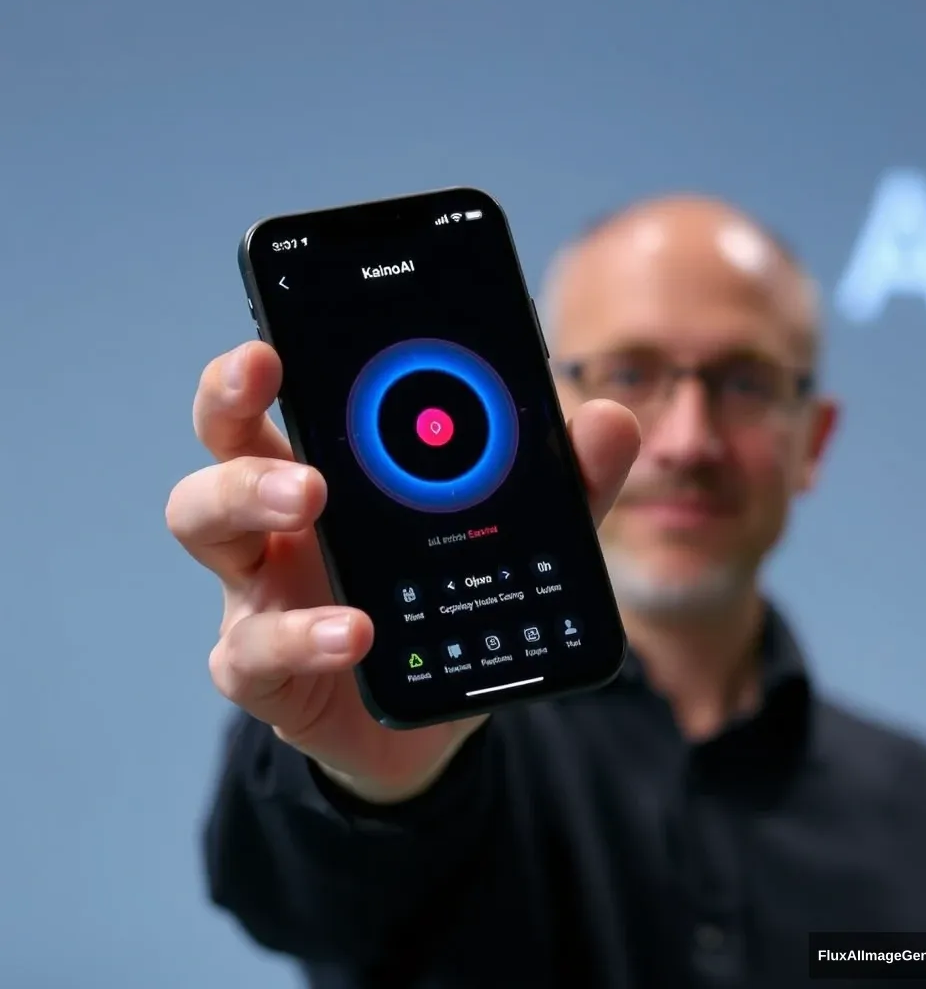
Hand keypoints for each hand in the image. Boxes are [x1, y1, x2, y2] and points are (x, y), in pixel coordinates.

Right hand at [167, 340, 639, 801]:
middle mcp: (277, 518)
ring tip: (312, 494)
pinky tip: (354, 632)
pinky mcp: (265, 667)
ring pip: (201, 523)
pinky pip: (250, 650)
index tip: (275, 331)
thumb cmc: (451, 600)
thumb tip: (609, 418)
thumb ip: (559, 482)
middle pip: (221, 439)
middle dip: (230, 398)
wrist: (436, 708)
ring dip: (247, 494)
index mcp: (328, 466)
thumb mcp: (514, 534)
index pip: (278, 396)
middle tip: (266, 374)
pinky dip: (300, 634)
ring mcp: (259, 589)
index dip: (257, 361)